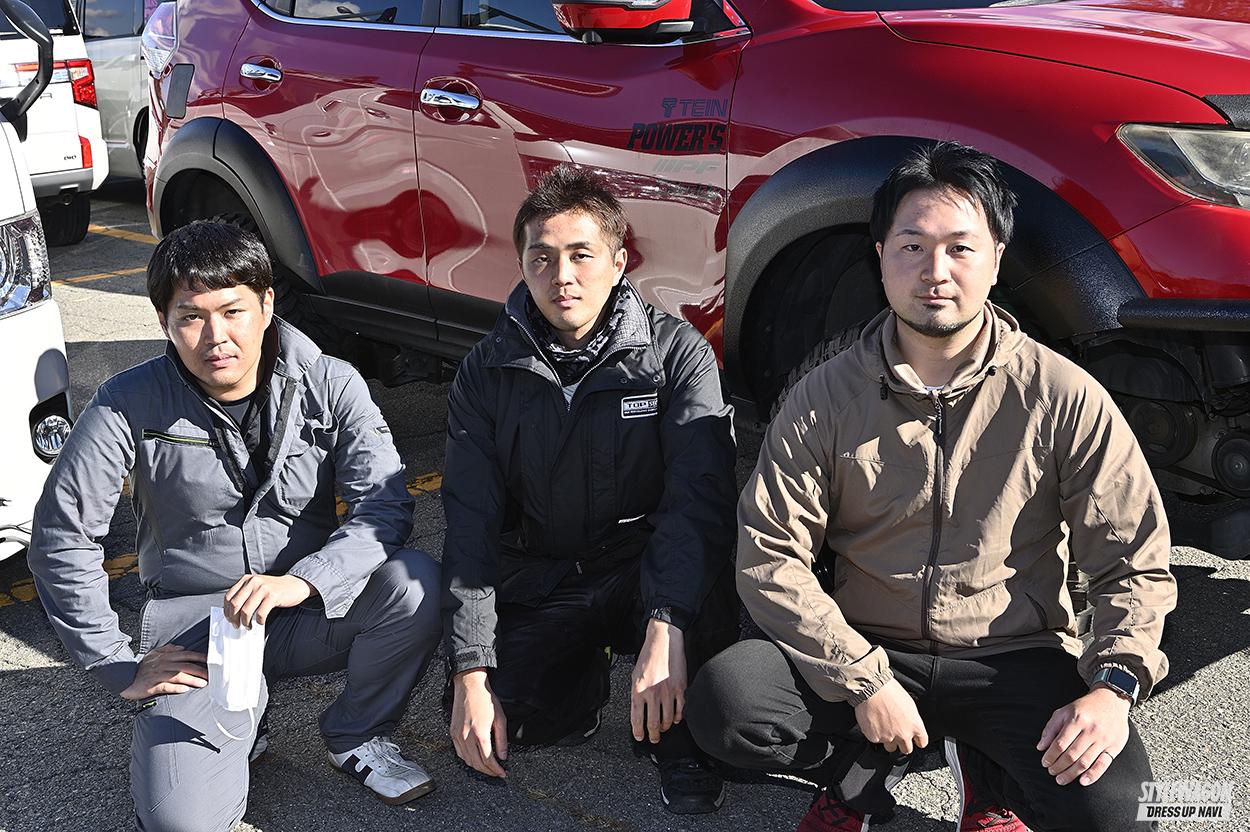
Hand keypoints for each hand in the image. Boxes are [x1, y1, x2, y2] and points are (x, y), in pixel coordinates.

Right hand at [120, 643, 207, 700]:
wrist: (123, 677)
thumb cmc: (141, 667)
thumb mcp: (154, 654)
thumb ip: (168, 649)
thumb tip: (182, 647)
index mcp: (166, 656)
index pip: (187, 654)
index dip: (200, 657)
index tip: (212, 661)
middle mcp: (163, 664)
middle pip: (186, 666)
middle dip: (200, 670)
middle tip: (212, 676)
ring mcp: (157, 675)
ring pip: (178, 676)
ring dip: (192, 679)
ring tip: (203, 683)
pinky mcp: (151, 685)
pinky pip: (165, 686)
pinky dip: (175, 688)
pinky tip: (185, 690)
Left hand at [223, 574, 314, 627]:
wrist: (294, 585)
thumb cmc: (274, 589)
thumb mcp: (257, 587)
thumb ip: (245, 595)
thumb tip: (232, 614)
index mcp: (246, 579)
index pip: (228, 597)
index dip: (227, 611)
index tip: (230, 619)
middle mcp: (253, 582)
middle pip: (235, 604)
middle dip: (234, 618)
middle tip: (237, 626)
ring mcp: (263, 588)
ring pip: (246, 610)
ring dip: (245, 622)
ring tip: (249, 626)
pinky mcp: (272, 595)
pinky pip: (260, 613)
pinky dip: (259, 621)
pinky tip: (261, 622)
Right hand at [450, 669, 507, 777]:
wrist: (469, 686)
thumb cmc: (485, 699)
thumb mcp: (500, 718)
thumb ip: (501, 740)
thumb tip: (503, 756)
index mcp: (480, 733)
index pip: (488, 760)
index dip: (496, 770)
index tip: (502, 773)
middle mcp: (466, 736)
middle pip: (477, 763)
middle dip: (488, 771)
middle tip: (497, 772)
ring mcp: (457, 735)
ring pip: (467, 760)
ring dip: (478, 767)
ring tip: (488, 767)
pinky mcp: (452, 733)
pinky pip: (459, 752)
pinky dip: (468, 759)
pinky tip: (475, 759)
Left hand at [631, 619, 685, 743]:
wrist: (664, 641)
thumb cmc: (648, 656)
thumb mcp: (635, 676)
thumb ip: (636, 694)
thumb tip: (638, 712)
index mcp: (638, 690)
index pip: (637, 719)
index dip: (638, 732)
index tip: (639, 737)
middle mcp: (653, 693)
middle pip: (653, 724)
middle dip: (653, 735)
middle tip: (653, 738)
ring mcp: (668, 692)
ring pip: (667, 720)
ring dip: (665, 727)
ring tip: (663, 728)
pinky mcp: (681, 688)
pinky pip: (680, 710)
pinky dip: (678, 718)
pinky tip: (675, 719)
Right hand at [853, 678, 928, 754]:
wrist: (872, 689)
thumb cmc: (890, 692)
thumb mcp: (909, 704)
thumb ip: (911, 719)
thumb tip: (909, 724)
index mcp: (915, 726)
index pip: (922, 742)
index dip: (917, 740)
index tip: (914, 739)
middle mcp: (903, 735)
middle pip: (907, 749)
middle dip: (902, 743)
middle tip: (896, 732)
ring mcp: (889, 738)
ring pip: (890, 747)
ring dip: (888, 740)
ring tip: (882, 726)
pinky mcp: (875, 738)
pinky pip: (876, 740)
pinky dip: (874, 733)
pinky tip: (873, 722)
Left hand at [1037, 686, 1130, 785]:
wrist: (1111, 700)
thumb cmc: (1084, 708)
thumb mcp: (1064, 712)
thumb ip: (1051, 728)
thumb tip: (1040, 747)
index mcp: (1076, 720)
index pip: (1060, 743)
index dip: (1050, 756)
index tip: (1044, 763)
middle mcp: (1091, 730)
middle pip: (1071, 755)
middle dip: (1058, 766)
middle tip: (1051, 772)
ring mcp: (1103, 740)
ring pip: (1085, 762)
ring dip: (1071, 774)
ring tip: (1061, 779)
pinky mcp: (1114, 747)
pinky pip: (1103, 765)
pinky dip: (1093, 775)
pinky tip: (1082, 781)